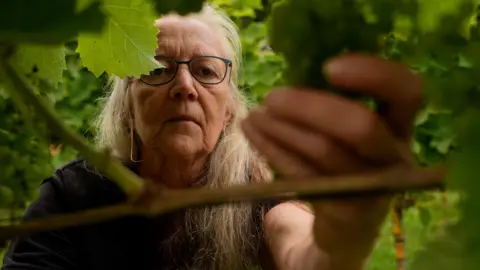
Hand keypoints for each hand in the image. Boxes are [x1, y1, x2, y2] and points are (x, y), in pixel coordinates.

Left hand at [241, 54, 421, 264]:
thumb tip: (295, 61)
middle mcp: (395, 157)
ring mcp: (372, 188)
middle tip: (273, 97)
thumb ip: (333, 102)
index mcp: (401, 126)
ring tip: (253, 115)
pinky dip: (273, 149)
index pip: (407, 91)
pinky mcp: (344, 211)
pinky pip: (303, 175)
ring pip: (325, 151)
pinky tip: (252, 132)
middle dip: (310, 106)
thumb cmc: (344, 166)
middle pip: (361, 126)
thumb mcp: (348, 133)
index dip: (373, 73)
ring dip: (282, 128)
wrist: (346, 230)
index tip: (329, 67)